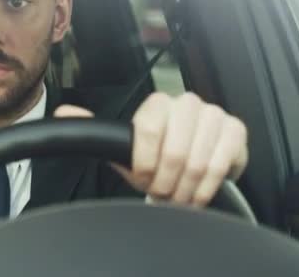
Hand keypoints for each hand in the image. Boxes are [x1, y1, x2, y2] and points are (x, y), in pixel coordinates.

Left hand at [55, 92, 247, 206]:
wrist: (196, 165)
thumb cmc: (162, 158)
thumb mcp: (126, 148)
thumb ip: (96, 130)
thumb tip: (63, 112)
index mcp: (159, 104)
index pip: (149, 130)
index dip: (145, 163)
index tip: (143, 177)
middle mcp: (188, 103)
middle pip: (175, 151)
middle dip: (166, 182)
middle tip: (162, 192)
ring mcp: (214, 115)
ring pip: (197, 162)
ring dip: (185, 189)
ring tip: (178, 195)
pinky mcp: (236, 130)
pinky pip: (220, 165)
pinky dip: (205, 188)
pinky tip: (197, 193)